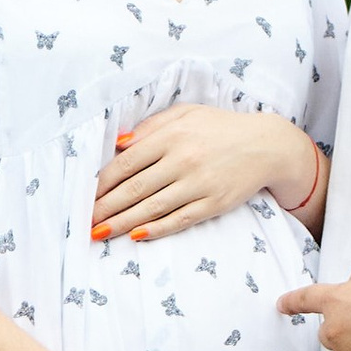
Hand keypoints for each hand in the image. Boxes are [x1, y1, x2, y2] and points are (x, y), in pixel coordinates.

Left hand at [93, 105, 313, 243]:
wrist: (267, 145)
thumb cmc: (220, 127)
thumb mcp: (186, 114)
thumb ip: (151, 126)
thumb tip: (118, 144)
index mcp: (171, 136)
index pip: (126, 163)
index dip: (102, 183)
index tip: (85, 196)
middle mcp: (182, 160)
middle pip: (134, 189)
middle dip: (105, 208)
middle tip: (84, 222)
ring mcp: (198, 184)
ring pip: (152, 208)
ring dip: (123, 223)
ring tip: (100, 233)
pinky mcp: (213, 204)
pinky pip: (179, 220)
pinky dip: (156, 229)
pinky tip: (136, 236)